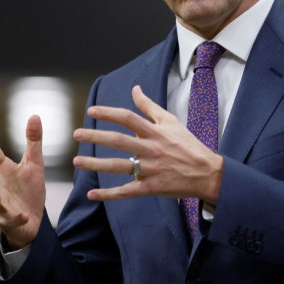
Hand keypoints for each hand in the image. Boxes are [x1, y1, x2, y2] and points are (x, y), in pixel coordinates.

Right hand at [0, 115, 45, 249]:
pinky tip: (24, 214)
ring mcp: (1, 204)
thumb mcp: (34, 163)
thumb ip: (33, 141)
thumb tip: (34, 115)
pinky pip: (10, 219)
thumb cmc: (28, 189)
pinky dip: (16, 217)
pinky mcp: (9, 220)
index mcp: (2, 171)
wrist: (33, 219)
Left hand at [72, 85, 223, 203]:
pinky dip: (108, 194)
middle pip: (119, 140)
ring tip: (77, 161)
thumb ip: (150, 106)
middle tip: (76, 134)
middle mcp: (151, 149)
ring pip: (119, 166)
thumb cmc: (187, 145)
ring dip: (96, 164)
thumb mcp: (171, 121)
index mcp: (155, 132)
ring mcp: (151, 169)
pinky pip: (127, 191)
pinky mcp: (152, 187)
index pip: (128, 118)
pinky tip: (92, 195)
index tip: (91, 111)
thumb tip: (135, 88)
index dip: (108, 113)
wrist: (207, 172)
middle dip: (95, 136)